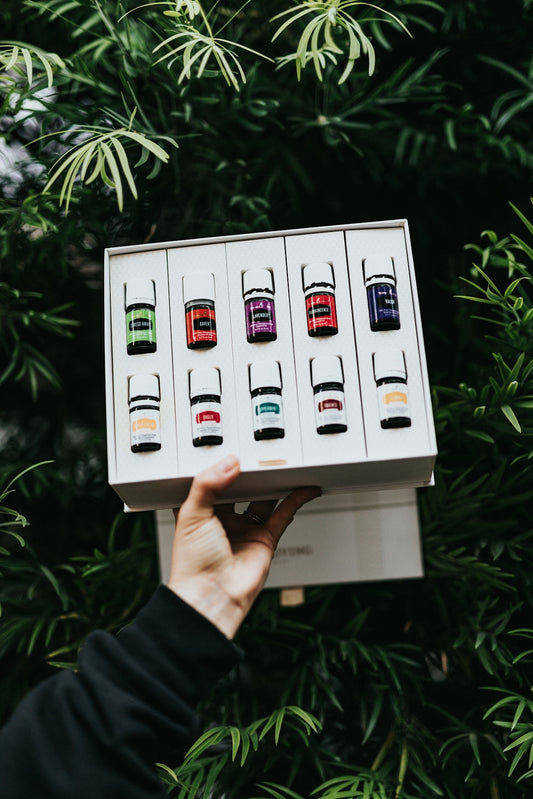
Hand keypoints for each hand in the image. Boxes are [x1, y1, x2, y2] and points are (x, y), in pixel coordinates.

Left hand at [167, 454, 320, 637]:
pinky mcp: (266, 538)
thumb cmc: (193, 564)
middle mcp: (223, 519)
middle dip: (250, 472)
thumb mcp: (192, 514)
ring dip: (274, 482)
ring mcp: (246, 529)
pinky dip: (296, 499)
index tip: (232, 449)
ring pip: (264, 498)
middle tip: (259, 452)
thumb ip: (207, 484)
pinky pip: (284, 513)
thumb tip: (229, 463)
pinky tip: (304, 487)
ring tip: (284, 463)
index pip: (211, 481)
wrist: (211, 597)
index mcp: (200, 512)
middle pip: (241, 487)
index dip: (220, 466)